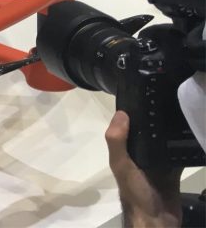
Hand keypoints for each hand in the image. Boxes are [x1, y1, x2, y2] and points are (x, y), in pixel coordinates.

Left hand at [105, 111, 182, 226]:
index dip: (135, 110)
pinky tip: (191, 132)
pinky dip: (184, 146)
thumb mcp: (121, 165)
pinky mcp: (173, 170)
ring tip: (184, 112)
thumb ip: (117, 141)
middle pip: (149, 131)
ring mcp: (157, 162)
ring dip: (172, 131)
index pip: (129, 125)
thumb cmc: (136, 191)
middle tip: (172, 100)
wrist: (157, 220)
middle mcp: (140, 153)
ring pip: (165, 140)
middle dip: (157, 118)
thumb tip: (121, 112)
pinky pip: (179, 154)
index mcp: (125, 150)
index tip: (147, 92)